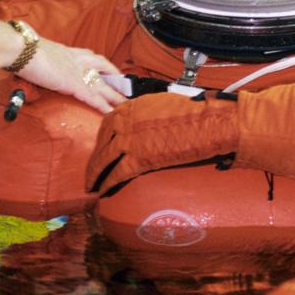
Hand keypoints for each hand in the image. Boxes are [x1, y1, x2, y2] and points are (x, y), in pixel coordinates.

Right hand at [18, 38, 125, 112]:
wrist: (20, 48)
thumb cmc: (22, 49)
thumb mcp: (38, 52)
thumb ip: (44, 58)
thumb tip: (38, 63)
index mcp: (68, 51)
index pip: (91, 56)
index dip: (103, 65)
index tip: (110, 70)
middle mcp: (76, 59)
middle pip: (103, 68)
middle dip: (115, 79)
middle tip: (126, 89)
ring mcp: (76, 71)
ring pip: (102, 85)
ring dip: (114, 96)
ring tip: (126, 105)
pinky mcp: (72, 83)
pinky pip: (92, 97)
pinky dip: (102, 106)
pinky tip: (111, 113)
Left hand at [85, 91, 239, 192]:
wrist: (204, 123)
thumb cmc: (192, 112)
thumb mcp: (162, 103)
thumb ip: (146, 112)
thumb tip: (145, 122)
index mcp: (131, 106)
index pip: (107, 122)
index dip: (101, 138)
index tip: (99, 148)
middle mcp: (126, 121)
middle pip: (102, 142)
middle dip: (94, 158)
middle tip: (90, 171)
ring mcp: (130, 140)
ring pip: (104, 158)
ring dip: (95, 173)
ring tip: (90, 185)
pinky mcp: (139, 159)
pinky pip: (117, 173)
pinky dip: (107, 183)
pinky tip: (103, 191)